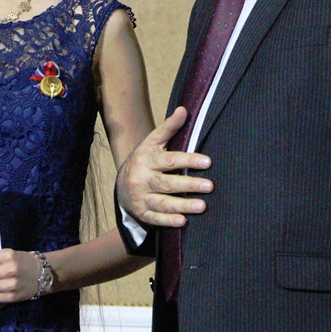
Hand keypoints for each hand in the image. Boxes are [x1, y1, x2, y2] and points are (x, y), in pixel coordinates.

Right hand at [116, 107, 212, 227]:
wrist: (121, 184)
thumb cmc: (144, 160)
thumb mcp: (152, 143)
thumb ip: (169, 128)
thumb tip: (184, 110)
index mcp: (146, 160)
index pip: (169, 160)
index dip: (188, 160)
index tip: (207, 162)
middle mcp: (141, 179)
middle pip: (166, 183)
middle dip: (188, 184)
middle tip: (210, 186)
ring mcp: (141, 198)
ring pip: (162, 203)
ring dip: (182, 205)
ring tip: (202, 206)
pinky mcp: (142, 213)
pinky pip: (155, 218)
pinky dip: (168, 220)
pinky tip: (183, 221)